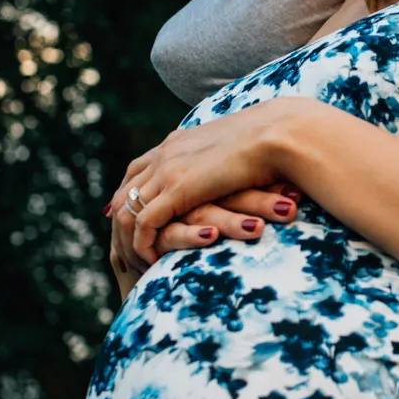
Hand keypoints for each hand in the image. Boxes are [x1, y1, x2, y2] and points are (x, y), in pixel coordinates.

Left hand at [116, 100, 307, 265]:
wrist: (276, 134)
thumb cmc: (269, 143)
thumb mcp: (233, 152)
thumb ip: (218, 162)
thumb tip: (228, 172)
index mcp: (176, 143)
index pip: (136, 171)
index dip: (129, 197)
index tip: (129, 220)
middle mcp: (165, 155)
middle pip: (124, 193)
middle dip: (121, 224)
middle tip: (126, 251)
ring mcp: (167, 171)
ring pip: (127, 211)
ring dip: (128, 241)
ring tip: (139, 265)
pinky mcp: (177, 189)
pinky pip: (144, 224)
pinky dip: (142, 245)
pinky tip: (152, 262)